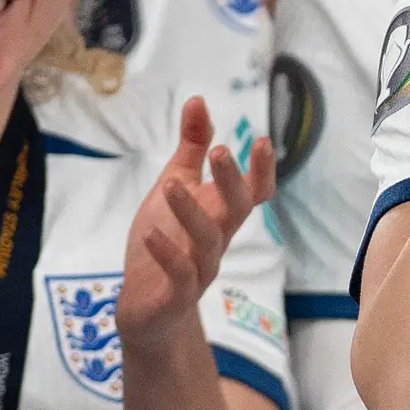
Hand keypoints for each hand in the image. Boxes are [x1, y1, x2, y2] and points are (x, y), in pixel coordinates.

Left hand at [118, 93, 271, 344]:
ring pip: (206, 241)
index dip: (262, 170)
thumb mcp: (174, 187)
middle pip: (237, 211)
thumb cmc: (165, 242)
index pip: (253, 192)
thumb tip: (198, 100)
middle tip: (222, 151)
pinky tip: (150, 234)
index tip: (262, 140)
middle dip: (232, 182)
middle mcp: (217, 241)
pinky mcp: (176, 295)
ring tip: (170, 185)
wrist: (147, 309)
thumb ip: (190, 148)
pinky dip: (166, 254)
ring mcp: (199, 270)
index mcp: (219, 215)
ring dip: (190, 212)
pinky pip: (179, 275)